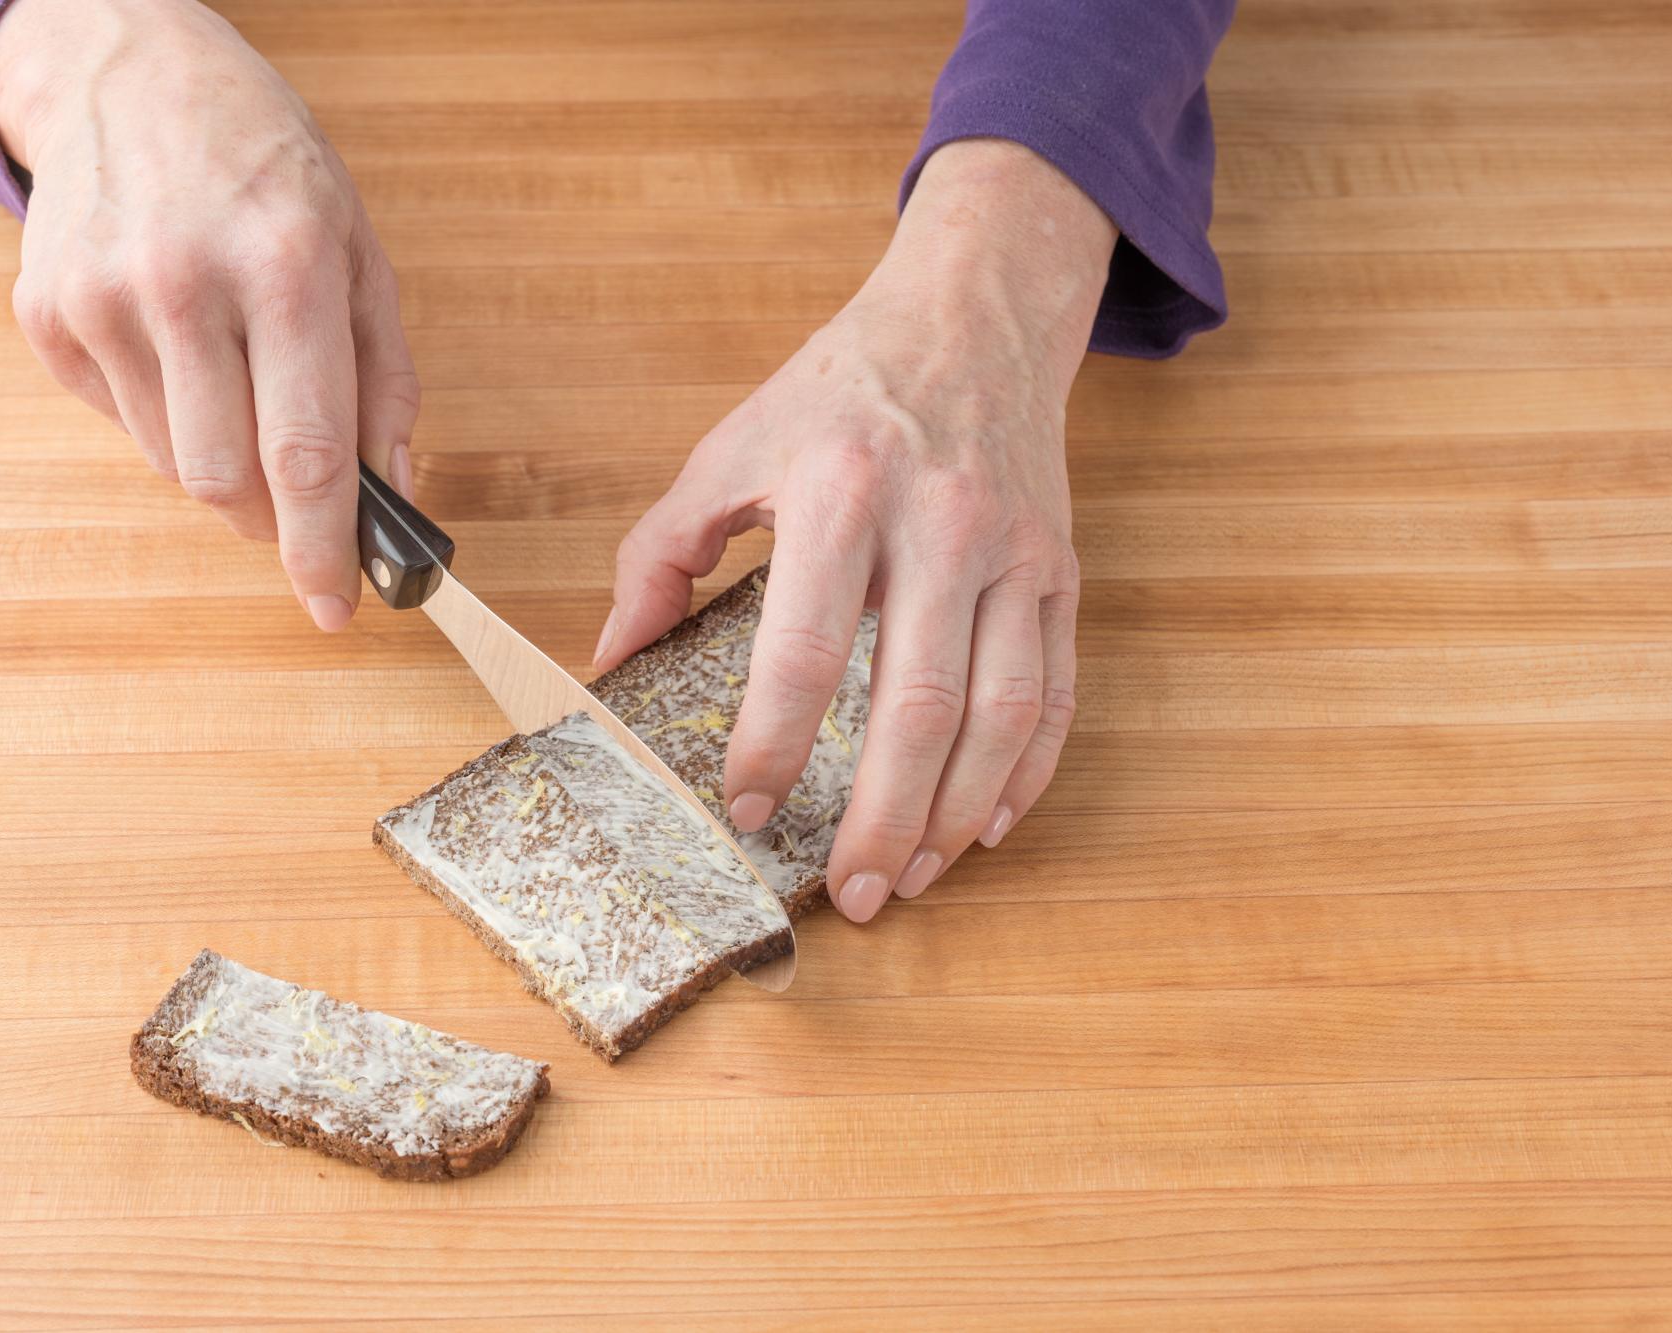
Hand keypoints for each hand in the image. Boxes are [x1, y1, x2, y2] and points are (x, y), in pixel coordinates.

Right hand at [0, 0, 417, 629]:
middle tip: (297, 509)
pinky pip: (122, 424)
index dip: (323, 548)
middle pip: (228, 480)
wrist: (130, 73)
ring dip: (223, 469)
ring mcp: (102, 300)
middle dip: (273, 521)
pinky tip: (180, 352)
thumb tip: (389, 491)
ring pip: (174, 465)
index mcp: (286, 267)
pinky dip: (166, 419)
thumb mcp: (359, 250)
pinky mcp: (47, 314)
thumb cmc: (265, 165)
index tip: (335, 606)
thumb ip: (384, 378)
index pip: (306, 452)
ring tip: (239, 392)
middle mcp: (186, 285)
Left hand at [598, 140, 1116, 922]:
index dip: (772, 743)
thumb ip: (661, 553)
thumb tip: (611, 658)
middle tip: (850, 893)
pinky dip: (1028, 770)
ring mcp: (1014, 553)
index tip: (742, 808)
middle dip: (881, 817)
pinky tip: (988, 822)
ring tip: (913, 877)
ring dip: (958, 812)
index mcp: (842, 493)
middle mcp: (940, 526)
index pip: (806, 649)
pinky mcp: (1059, 569)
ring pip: (1001, 712)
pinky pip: (1056, 689)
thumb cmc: (840, 390)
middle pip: (918, 704)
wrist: (974, 315)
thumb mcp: (730, 445)